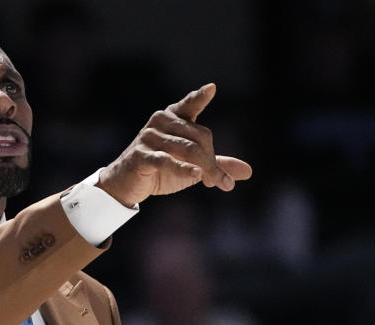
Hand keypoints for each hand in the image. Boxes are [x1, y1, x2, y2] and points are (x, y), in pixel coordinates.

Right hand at [97, 83, 251, 206]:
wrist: (127, 184)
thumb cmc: (161, 170)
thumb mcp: (192, 166)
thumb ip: (218, 165)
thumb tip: (248, 172)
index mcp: (173, 118)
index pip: (190, 105)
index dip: (199, 97)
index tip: (211, 89)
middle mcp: (161, 121)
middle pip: (199, 137)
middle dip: (212, 160)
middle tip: (220, 181)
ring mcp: (149, 137)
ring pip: (186, 149)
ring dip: (204, 169)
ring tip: (213, 183)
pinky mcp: (141, 155)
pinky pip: (166, 160)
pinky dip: (182, 169)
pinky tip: (195, 175)